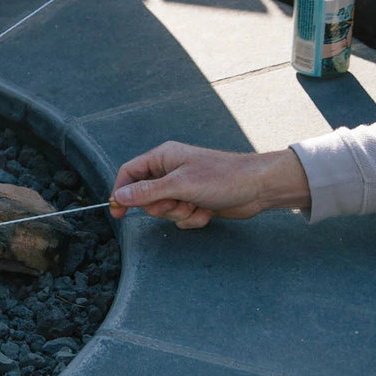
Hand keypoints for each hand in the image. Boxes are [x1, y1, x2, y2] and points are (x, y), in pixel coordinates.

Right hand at [110, 142, 310, 228]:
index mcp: (163, 157)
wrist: (258, 188)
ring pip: (164, 209)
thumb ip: (146, 192)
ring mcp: (183, 187)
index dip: (121, 191)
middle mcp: (170, 171)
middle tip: (177, 204)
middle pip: (145, 196)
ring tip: (197, 205)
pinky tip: (207, 211)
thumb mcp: (179, 185)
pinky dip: (192, 218)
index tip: (117, 212)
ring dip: (180, 213)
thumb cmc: (220, 178)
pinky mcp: (194, 201)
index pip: (130, 173)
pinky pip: (180, 217)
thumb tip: (119, 196)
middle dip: (161, 206)